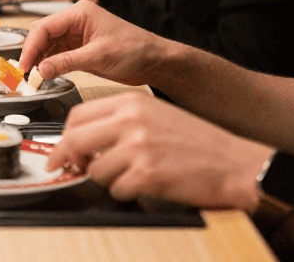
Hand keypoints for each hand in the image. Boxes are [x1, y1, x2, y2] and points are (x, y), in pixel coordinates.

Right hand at [19, 0, 174, 86]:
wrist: (155, 61)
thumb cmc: (136, 50)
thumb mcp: (99, 56)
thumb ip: (67, 62)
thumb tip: (42, 69)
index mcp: (80, 13)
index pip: (44, 27)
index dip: (30, 46)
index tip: (24, 64)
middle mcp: (75, 21)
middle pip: (42, 33)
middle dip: (32, 52)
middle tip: (26, 72)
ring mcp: (76, 35)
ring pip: (47, 45)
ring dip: (39, 60)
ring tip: (35, 77)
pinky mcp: (79, 48)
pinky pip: (56, 55)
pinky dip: (49, 65)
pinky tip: (46, 74)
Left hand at [46, 92, 268, 211]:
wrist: (233, 162)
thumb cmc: (197, 140)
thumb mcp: (154, 114)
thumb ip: (119, 120)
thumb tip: (84, 137)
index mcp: (130, 102)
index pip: (77, 115)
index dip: (64, 135)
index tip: (61, 148)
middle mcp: (130, 121)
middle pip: (74, 140)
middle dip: (66, 158)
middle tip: (67, 168)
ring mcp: (137, 148)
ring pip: (94, 169)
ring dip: (105, 178)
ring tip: (129, 174)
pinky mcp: (146, 175)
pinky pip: (116, 189)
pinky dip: (125, 191)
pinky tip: (144, 184)